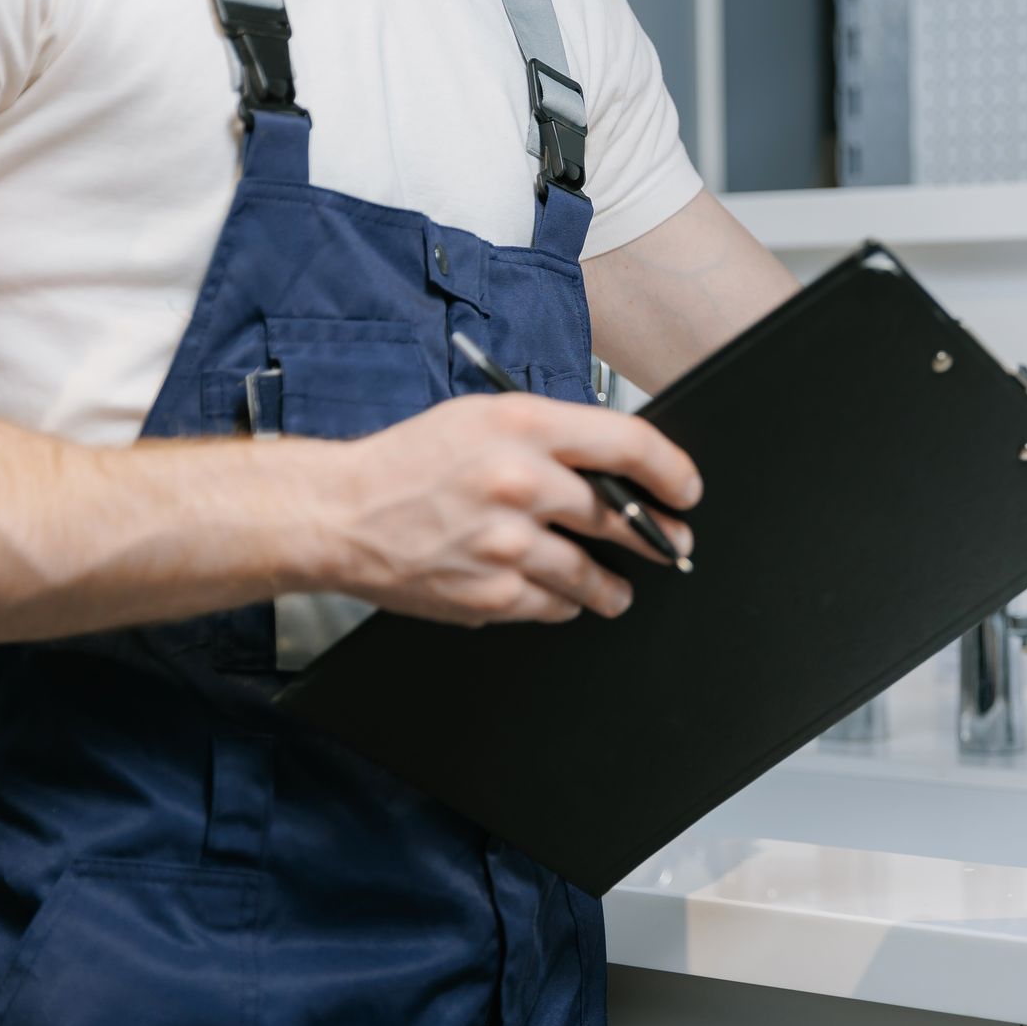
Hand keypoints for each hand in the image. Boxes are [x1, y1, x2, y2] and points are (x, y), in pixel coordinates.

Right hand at [312, 394, 701, 625]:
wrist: (340, 514)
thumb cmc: (410, 461)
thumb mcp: (484, 419)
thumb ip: (552, 437)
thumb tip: (617, 468)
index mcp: (524, 427)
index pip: (628, 444)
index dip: (671, 471)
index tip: (686, 490)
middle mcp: (521, 483)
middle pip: (621, 517)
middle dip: (658, 537)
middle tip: (675, 544)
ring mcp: (508, 544)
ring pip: (593, 574)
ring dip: (614, 586)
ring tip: (620, 589)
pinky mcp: (492, 593)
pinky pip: (553, 606)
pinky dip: (563, 603)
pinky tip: (561, 598)